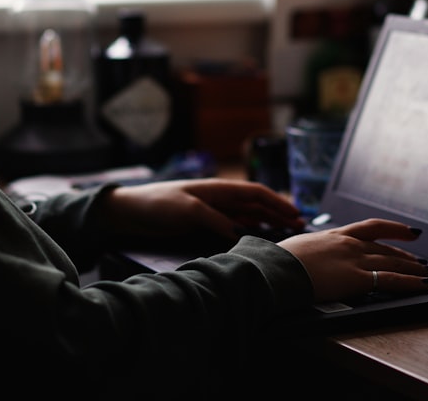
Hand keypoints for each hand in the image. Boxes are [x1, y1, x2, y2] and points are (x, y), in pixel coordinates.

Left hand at [99, 178, 303, 241]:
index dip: (278, 203)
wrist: (128, 213)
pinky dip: (248, 231)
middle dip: (278, 213)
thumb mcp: (187, 211)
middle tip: (299, 227)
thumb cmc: (156, 204)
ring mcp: (211, 212)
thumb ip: (216, 221)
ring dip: (266, 223)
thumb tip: (241, 233)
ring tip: (285, 234)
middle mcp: (218, 199)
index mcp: (218, 189)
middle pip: (256, 205)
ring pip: (247, 216)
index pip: (256, 193)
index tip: (296, 214)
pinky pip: (232, 227)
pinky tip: (256, 239)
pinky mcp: (202, 225)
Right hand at [278, 219, 427, 301]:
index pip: (371, 227)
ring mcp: (354, 260)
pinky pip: (391, 280)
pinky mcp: (357, 279)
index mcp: (335, 234)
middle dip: (406, 254)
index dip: (393, 228)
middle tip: (420, 260)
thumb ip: (311, 250)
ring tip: (426, 274)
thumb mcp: (297, 247)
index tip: (407, 230)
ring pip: (392, 262)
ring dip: (412, 269)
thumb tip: (307, 257)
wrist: (276, 269)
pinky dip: (410, 282)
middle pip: (386, 248)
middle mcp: (349, 244)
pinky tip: (421, 284)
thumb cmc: (279, 260)